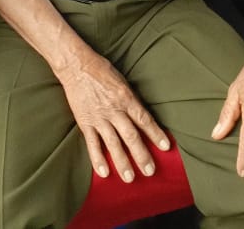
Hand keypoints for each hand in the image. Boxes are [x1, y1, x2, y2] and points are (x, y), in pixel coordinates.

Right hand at [59, 51, 169, 180]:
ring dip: (122, 162)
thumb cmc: (102, 70)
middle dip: (142, 155)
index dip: (156, 134)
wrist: (77, 66)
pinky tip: (104, 172)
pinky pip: (92, 144)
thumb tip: (142, 117)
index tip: (166, 147)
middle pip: (131, 136)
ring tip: (130, 178)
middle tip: (150, 171)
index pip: (144, 119)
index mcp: (126, 98)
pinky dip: (97, 159)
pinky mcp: (85, 122)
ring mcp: (99, 118)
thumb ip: (131, 99)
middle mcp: (114, 110)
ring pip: (113, 144)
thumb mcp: (122, 81)